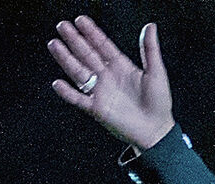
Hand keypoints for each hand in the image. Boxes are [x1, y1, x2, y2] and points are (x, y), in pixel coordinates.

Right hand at [49, 16, 174, 152]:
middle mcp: (108, 77)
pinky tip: (57, 83)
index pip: (102, 45)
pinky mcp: (97, 109)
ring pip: (79, 72)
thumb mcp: (156, 72)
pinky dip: (67, 92)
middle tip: (62, 26)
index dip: (91, 32)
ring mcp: (101, 92)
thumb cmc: (159, 104)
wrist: (157, 131)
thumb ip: (150, 49)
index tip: (80, 20)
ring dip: (66, 59)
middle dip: (74, 40)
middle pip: (87, 54)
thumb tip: (150, 26)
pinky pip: (78, 99)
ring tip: (54, 44)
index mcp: (120, 66)